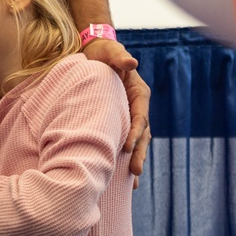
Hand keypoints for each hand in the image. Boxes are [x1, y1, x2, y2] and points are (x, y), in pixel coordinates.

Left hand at [83, 38, 150, 186]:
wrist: (94, 54)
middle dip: (139, 154)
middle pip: (142, 135)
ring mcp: (129, 116)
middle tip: (135, 172)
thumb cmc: (103, 52)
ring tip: (132, 183)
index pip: (140, 117)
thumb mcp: (111, 51)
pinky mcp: (118, 122)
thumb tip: (132, 62)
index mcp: (139, 94)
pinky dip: (124, 158)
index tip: (127, 147)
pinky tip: (121, 178)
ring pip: (135, 142)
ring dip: (134, 160)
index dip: (135, 132)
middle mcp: (137, 108)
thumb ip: (120, 57)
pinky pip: (123, 141)